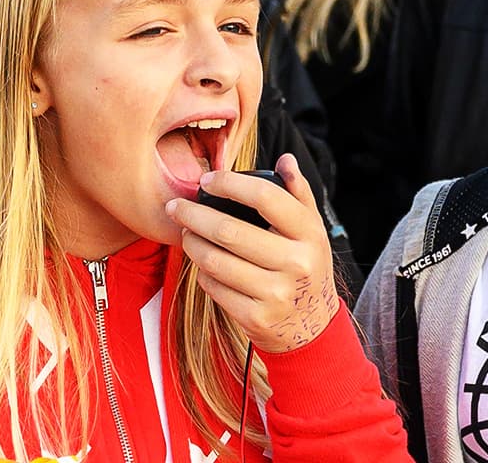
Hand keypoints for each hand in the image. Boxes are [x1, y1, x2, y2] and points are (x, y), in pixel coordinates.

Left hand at [167, 154, 339, 353]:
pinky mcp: (255, 318)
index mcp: (309, 234)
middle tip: (175, 206)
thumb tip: (284, 160)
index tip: (207, 180)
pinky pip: (214, 288)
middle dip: (194, 215)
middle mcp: (295, 264)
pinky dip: (202, 273)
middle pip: (229, 231)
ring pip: (215, 261)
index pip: (266, 197)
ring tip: (185, 233)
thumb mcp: (312, 230)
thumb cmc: (306, 267)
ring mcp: (275, 293)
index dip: (230, 183)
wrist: (312, 327)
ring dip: (192, 243)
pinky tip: (202, 264)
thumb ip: (298, 193)